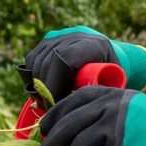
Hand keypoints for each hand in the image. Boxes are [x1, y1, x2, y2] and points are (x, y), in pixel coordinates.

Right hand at [25, 26, 145, 97]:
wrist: (110, 58)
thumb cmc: (112, 79)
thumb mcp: (110, 88)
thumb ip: (97, 96)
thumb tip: (77, 111)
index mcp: (95, 45)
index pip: (64, 59)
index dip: (55, 83)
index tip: (54, 102)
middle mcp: (77, 35)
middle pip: (48, 60)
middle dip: (44, 85)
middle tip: (47, 105)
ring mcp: (62, 34)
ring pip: (38, 59)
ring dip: (37, 81)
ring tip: (44, 98)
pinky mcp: (50, 38)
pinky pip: (33, 57)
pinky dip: (33, 73)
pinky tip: (40, 87)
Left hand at [37, 86, 145, 145]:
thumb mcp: (128, 117)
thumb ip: (100, 119)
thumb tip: (61, 135)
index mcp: (114, 95)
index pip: (73, 101)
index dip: (54, 117)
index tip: (44, 130)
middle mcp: (113, 108)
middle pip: (68, 127)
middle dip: (51, 145)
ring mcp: (116, 131)